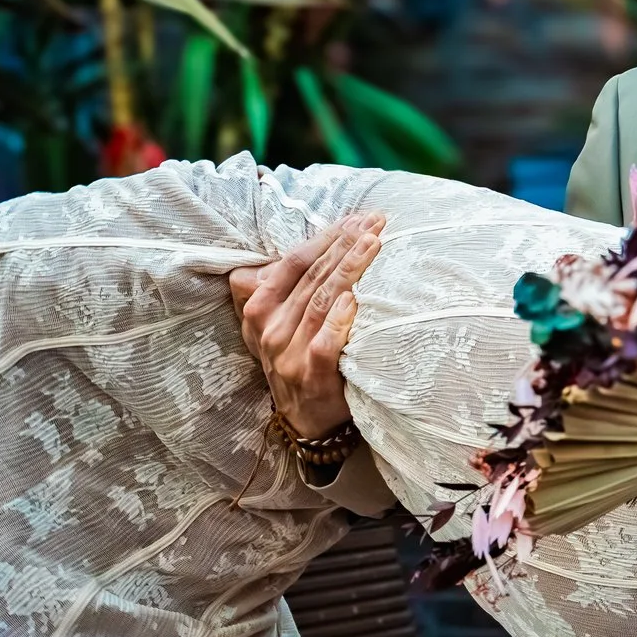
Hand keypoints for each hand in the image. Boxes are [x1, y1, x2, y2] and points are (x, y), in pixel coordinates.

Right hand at [226, 210, 383, 438]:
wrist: (306, 418)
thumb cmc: (300, 358)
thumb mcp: (279, 322)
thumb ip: (285, 286)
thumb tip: (316, 242)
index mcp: (260, 308)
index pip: (293, 261)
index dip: (325, 237)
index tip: (356, 217)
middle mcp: (269, 328)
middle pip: (312, 276)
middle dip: (345, 243)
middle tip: (376, 221)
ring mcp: (287, 353)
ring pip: (322, 301)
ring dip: (350, 268)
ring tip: (375, 243)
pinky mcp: (310, 375)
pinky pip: (324, 342)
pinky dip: (339, 319)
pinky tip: (355, 298)